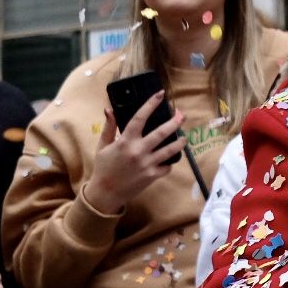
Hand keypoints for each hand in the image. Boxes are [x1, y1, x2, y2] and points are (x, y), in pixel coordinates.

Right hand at [87, 90, 185, 214]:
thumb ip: (109, 127)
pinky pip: (167, 167)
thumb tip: (109, 109)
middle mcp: (138, 151)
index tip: (161, 94)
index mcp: (125, 141)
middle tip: (182, 115)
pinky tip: (170, 158)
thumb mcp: (103, 145)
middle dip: (174, 122)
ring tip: (184, 137)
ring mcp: (147, 164)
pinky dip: (169, 162)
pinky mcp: (152, 176)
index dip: (151, 104)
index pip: (140, 118)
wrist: (105, 193)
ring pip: (169, 150)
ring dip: (180, 142)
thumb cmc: (103, 167)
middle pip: (161, 133)